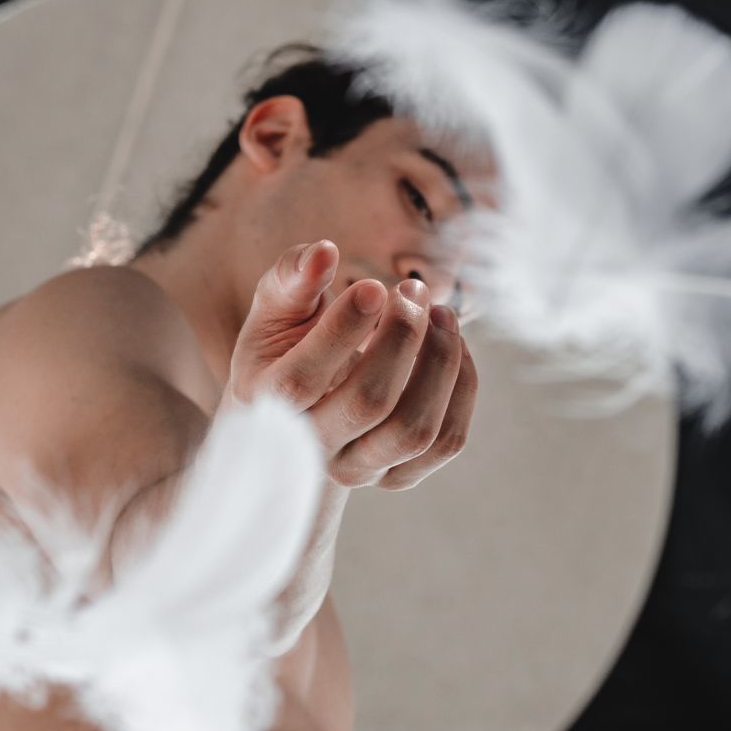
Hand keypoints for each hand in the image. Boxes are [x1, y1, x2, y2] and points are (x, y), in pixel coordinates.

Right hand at [223, 240, 478, 489]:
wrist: (298, 410)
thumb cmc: (287, 347)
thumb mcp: (277, 309)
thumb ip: (292, 278)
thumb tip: (323, 254)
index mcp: (268, 405)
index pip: (303, 380)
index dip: (343, 330)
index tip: (374, 287)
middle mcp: (312, 447)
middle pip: (368, 403)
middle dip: (402, 336)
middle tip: (412, 290)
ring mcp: (357, 469)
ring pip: (415, 430)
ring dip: (440, 362)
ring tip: (440, 313)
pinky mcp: (398, 476)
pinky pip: (446, 442)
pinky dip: (462, 388)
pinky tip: (453, 347)